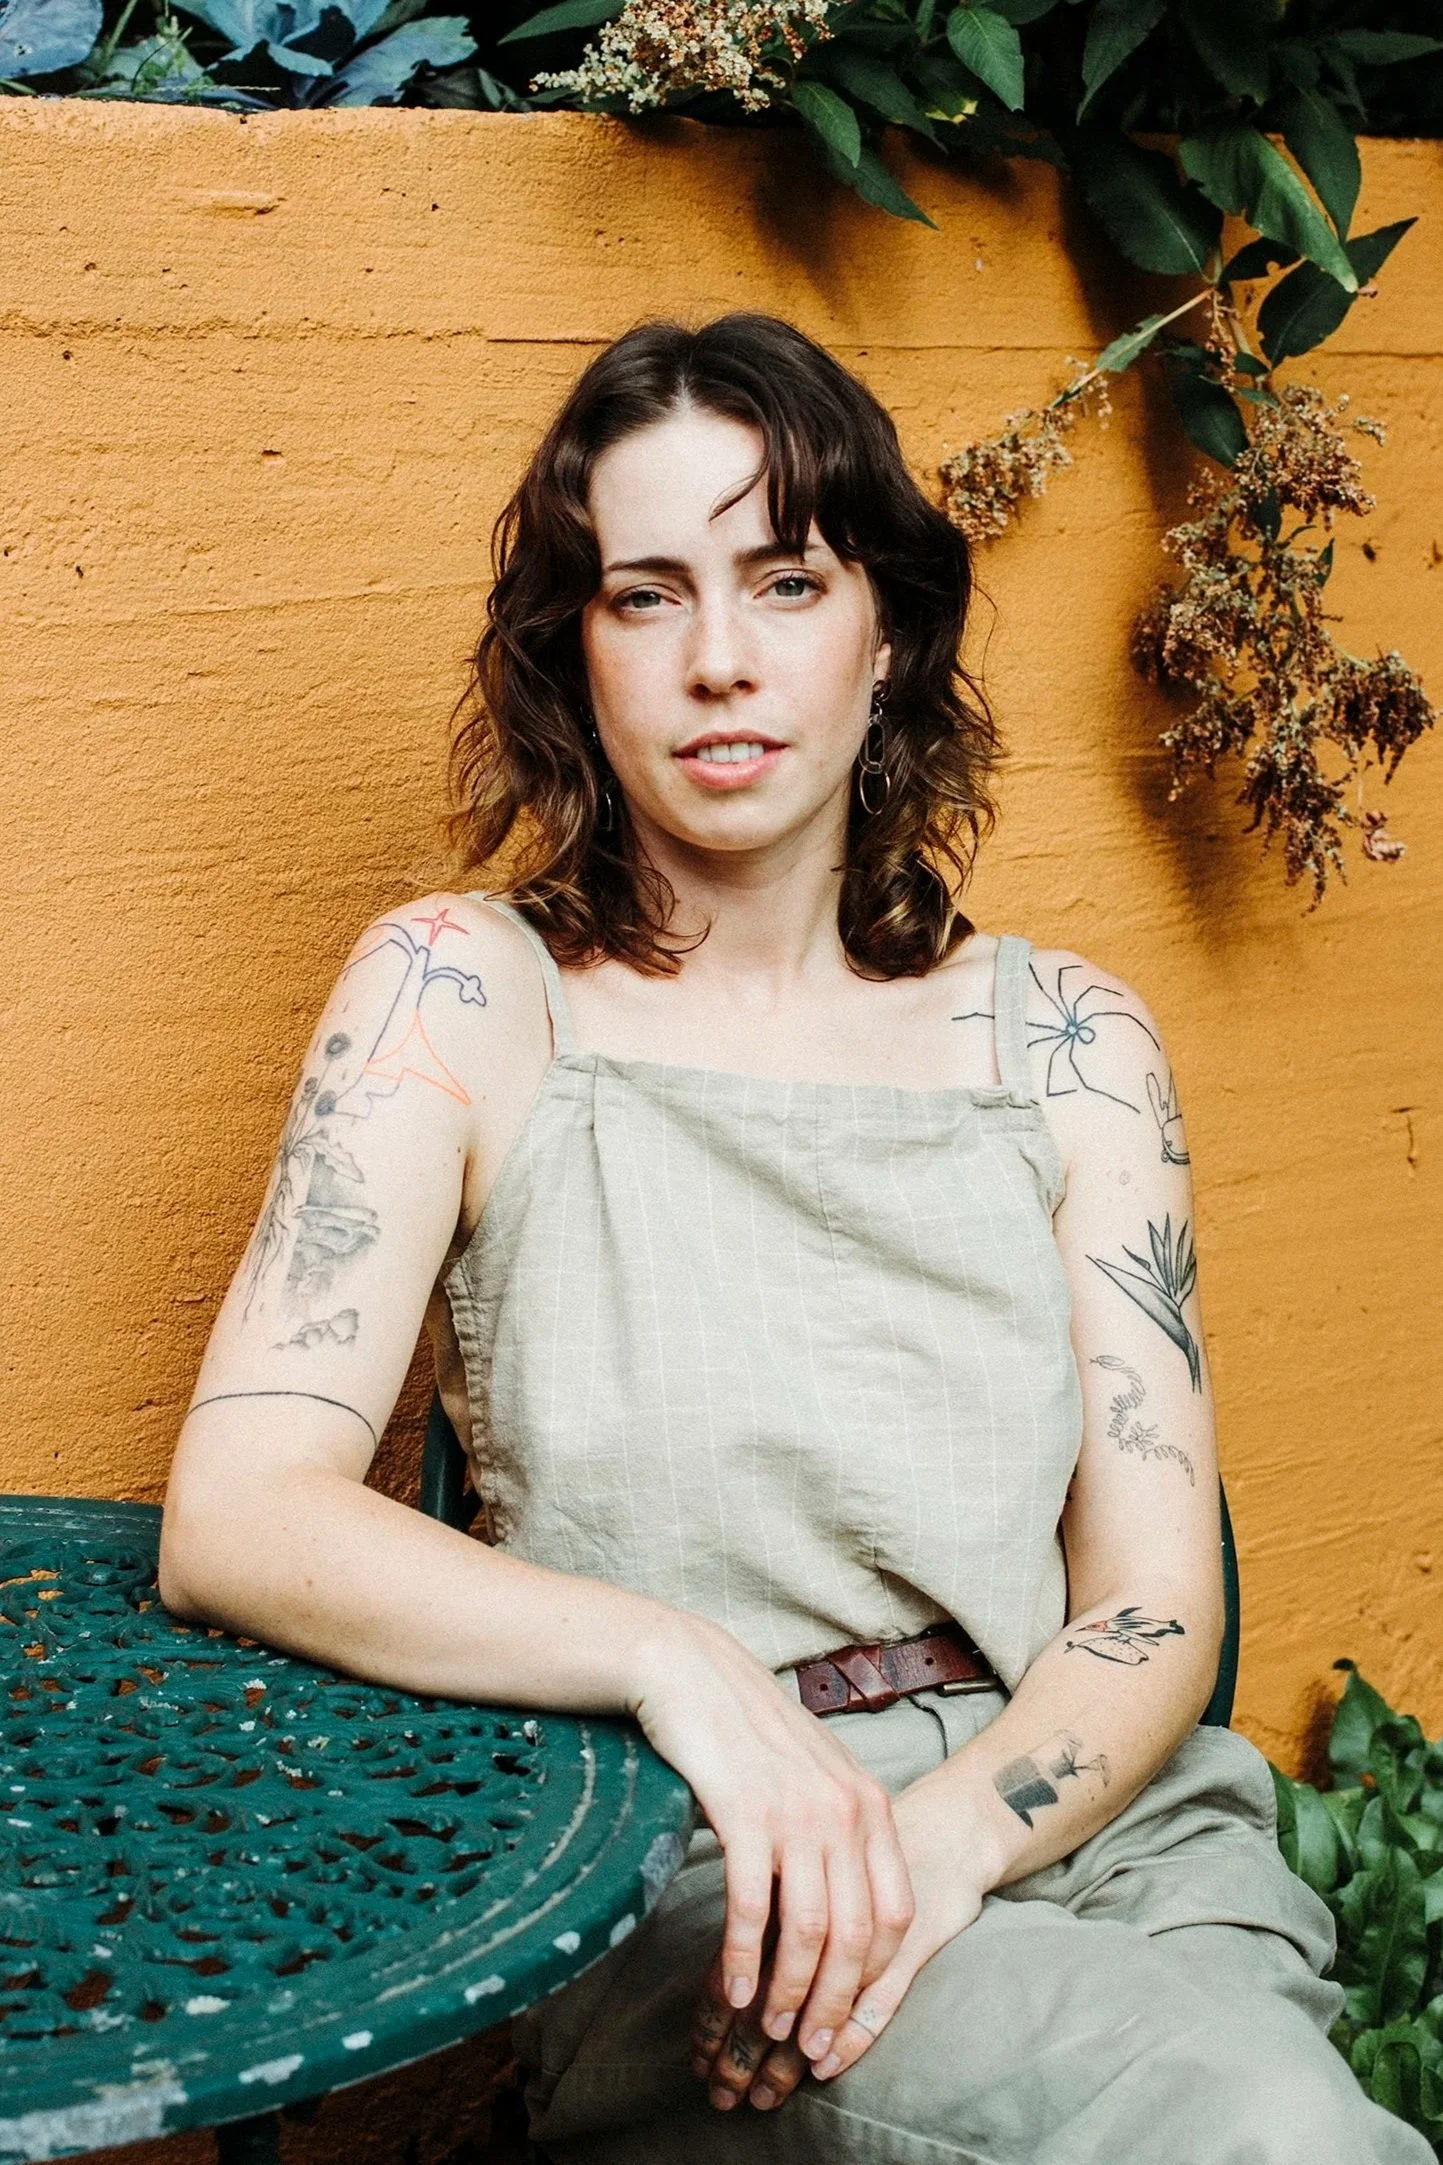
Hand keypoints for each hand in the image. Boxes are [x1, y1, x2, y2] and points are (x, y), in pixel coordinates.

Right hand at [628, 1614, 914, 2070]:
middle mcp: (843, 1810)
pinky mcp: (746, 1813)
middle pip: (856, 1935)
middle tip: (811, 2048)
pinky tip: (731, 1989)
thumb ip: (841, 1827)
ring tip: (769, 2028)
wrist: (692, 1672)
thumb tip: (849, 1902)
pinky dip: (743, 1958)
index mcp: (869, 1804)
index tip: (852, 2018)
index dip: (877, 1978)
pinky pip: (752, 1908)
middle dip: (835, 2004)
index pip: (895, 1914)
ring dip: (788, 1992)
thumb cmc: (750, 1730)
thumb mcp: (816, 1773)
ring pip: (808, 1931)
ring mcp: (797, 1812)